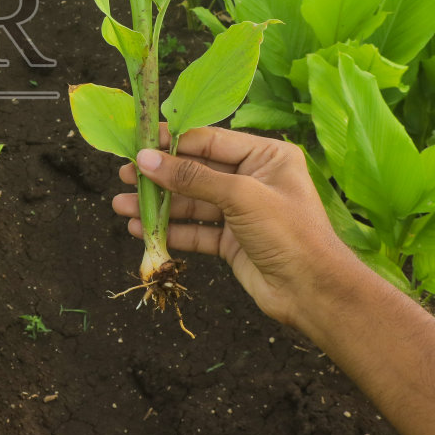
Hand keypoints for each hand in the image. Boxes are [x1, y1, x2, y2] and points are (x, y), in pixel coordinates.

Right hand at [112, 126, 361, 329]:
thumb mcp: (240, 195)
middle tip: (124, 175)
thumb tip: (146, 159)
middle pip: (196, 172)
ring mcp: (242, 212)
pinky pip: (195, 230)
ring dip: (158, 206)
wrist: (313, 292)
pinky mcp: (232, 241)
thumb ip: (191, 177)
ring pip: (191, 203)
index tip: (137, 143)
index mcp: (266, 156)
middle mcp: (253, 179)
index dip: (172, 142)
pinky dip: (169, 230)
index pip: (210, 141)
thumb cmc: (288, 233)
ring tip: (121, 206)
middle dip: (160, 176)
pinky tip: (141, 230)